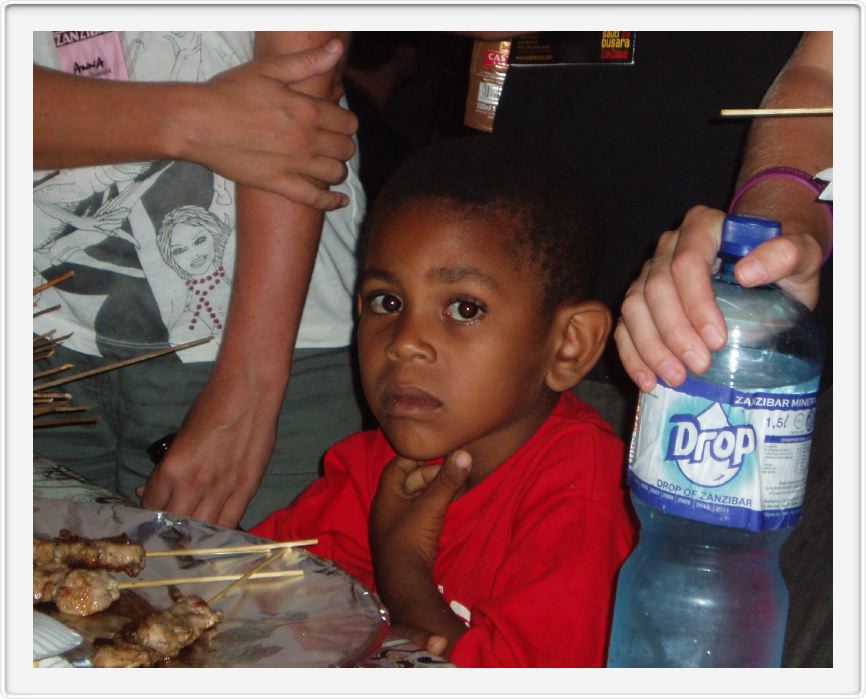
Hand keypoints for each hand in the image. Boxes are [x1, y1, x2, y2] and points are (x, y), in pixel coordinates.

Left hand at [138, 371, 282, 527]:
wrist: (248, 392)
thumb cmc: (211, 407)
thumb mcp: (179, 437)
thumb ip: (167, 468)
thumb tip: (150, 489)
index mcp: (173, 468)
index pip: (152, 505)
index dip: (150, 511)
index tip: (152, 513)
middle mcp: (194, 485)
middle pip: (174, 524)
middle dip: (168, 529)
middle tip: (167, 529)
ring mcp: (222, 490)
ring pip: (201, 530)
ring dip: (193, 534)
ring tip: (189, 534)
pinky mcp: (246, 490)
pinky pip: (229, 523)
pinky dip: (218, 530)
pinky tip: (213, 531)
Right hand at [173, 38, 357, 210]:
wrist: (197, 123)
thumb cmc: (229, 92)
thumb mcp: (269, 69)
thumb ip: (307, 62)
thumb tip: (336, 50)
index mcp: (306, 110)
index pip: (348, 122)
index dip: (346, 122)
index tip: (337, 121)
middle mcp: (305, 140)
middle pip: (345, 149)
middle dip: (344, 144)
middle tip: (332, 141)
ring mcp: (293, 165)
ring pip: (336, 173)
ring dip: (338, 168)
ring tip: (329, 162)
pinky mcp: (277, 184)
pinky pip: (314, 199)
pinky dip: (331, 202)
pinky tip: (340, 200)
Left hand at [369, 451, 471, 651]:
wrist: (404, 583)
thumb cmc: (412, 539)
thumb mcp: (432, 507)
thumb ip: (448, 481)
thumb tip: (464, 454)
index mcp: (386, 495)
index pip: (398, 465)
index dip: (417, 456)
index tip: (438, 450)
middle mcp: (386, 507)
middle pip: (408, 481)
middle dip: (431, 474)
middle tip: (453, 470)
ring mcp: (394, 523)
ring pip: (415, 498)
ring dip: (434, 491)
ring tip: (455, 486)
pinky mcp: (404, 537)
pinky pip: (418, 512)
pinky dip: (432, 506)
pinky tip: (447, 506)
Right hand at [614, 204, 822, 390]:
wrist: (767, 271)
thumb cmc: (782, 264)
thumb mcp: (801, 254)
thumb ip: (787, 254)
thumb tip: (747, 272)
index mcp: (703, 226)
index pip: (687, 262)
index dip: (696, 302)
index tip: (717, 339)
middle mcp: (668, 246)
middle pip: (656, 287)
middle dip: (674, 331)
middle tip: (699, 366)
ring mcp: (650, 273)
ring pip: (634, 308)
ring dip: (651, 347)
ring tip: (676, 378)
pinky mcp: (641, 302)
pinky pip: (625, 327)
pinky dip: (633, 356)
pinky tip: (647, 380)